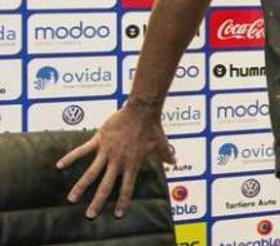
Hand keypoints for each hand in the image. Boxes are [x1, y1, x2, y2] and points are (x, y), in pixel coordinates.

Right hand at [56, 101, 175, 218]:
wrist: (141, 110)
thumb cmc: (152, 127)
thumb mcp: (161, 143)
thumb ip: (166, 154)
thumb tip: (174, 162)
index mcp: (133, 164)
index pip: (127, 187)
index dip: (123, 201)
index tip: (118, 214)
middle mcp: (118, 161)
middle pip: (106, 185)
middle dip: (98, 202)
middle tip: (90, 215)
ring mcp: (107, 152)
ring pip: (91, 173)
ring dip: (81, 186)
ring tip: (71, 198)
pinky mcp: (99, 140)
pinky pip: (82, 151)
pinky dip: (70, 157)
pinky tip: (59, 166)